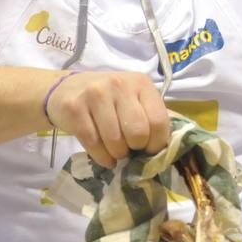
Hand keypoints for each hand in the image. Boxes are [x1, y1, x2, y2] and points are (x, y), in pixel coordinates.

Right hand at [44, 71, 169, 167]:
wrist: (65, 89)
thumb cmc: (109, 99)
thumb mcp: (134, 98)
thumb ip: (153, 116)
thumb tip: (176, 144)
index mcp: (141, 83)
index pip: (159, 121)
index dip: (156, 143)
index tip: (148, 149)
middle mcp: (120, 85)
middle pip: (138, 133)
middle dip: (134, 149)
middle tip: (129, 148)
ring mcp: (95, 94)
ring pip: (115, 142)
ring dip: (116, 154)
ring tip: (114, 150)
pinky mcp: (74, 108)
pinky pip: (93, 144)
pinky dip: (101, 157)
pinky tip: (103, 155)